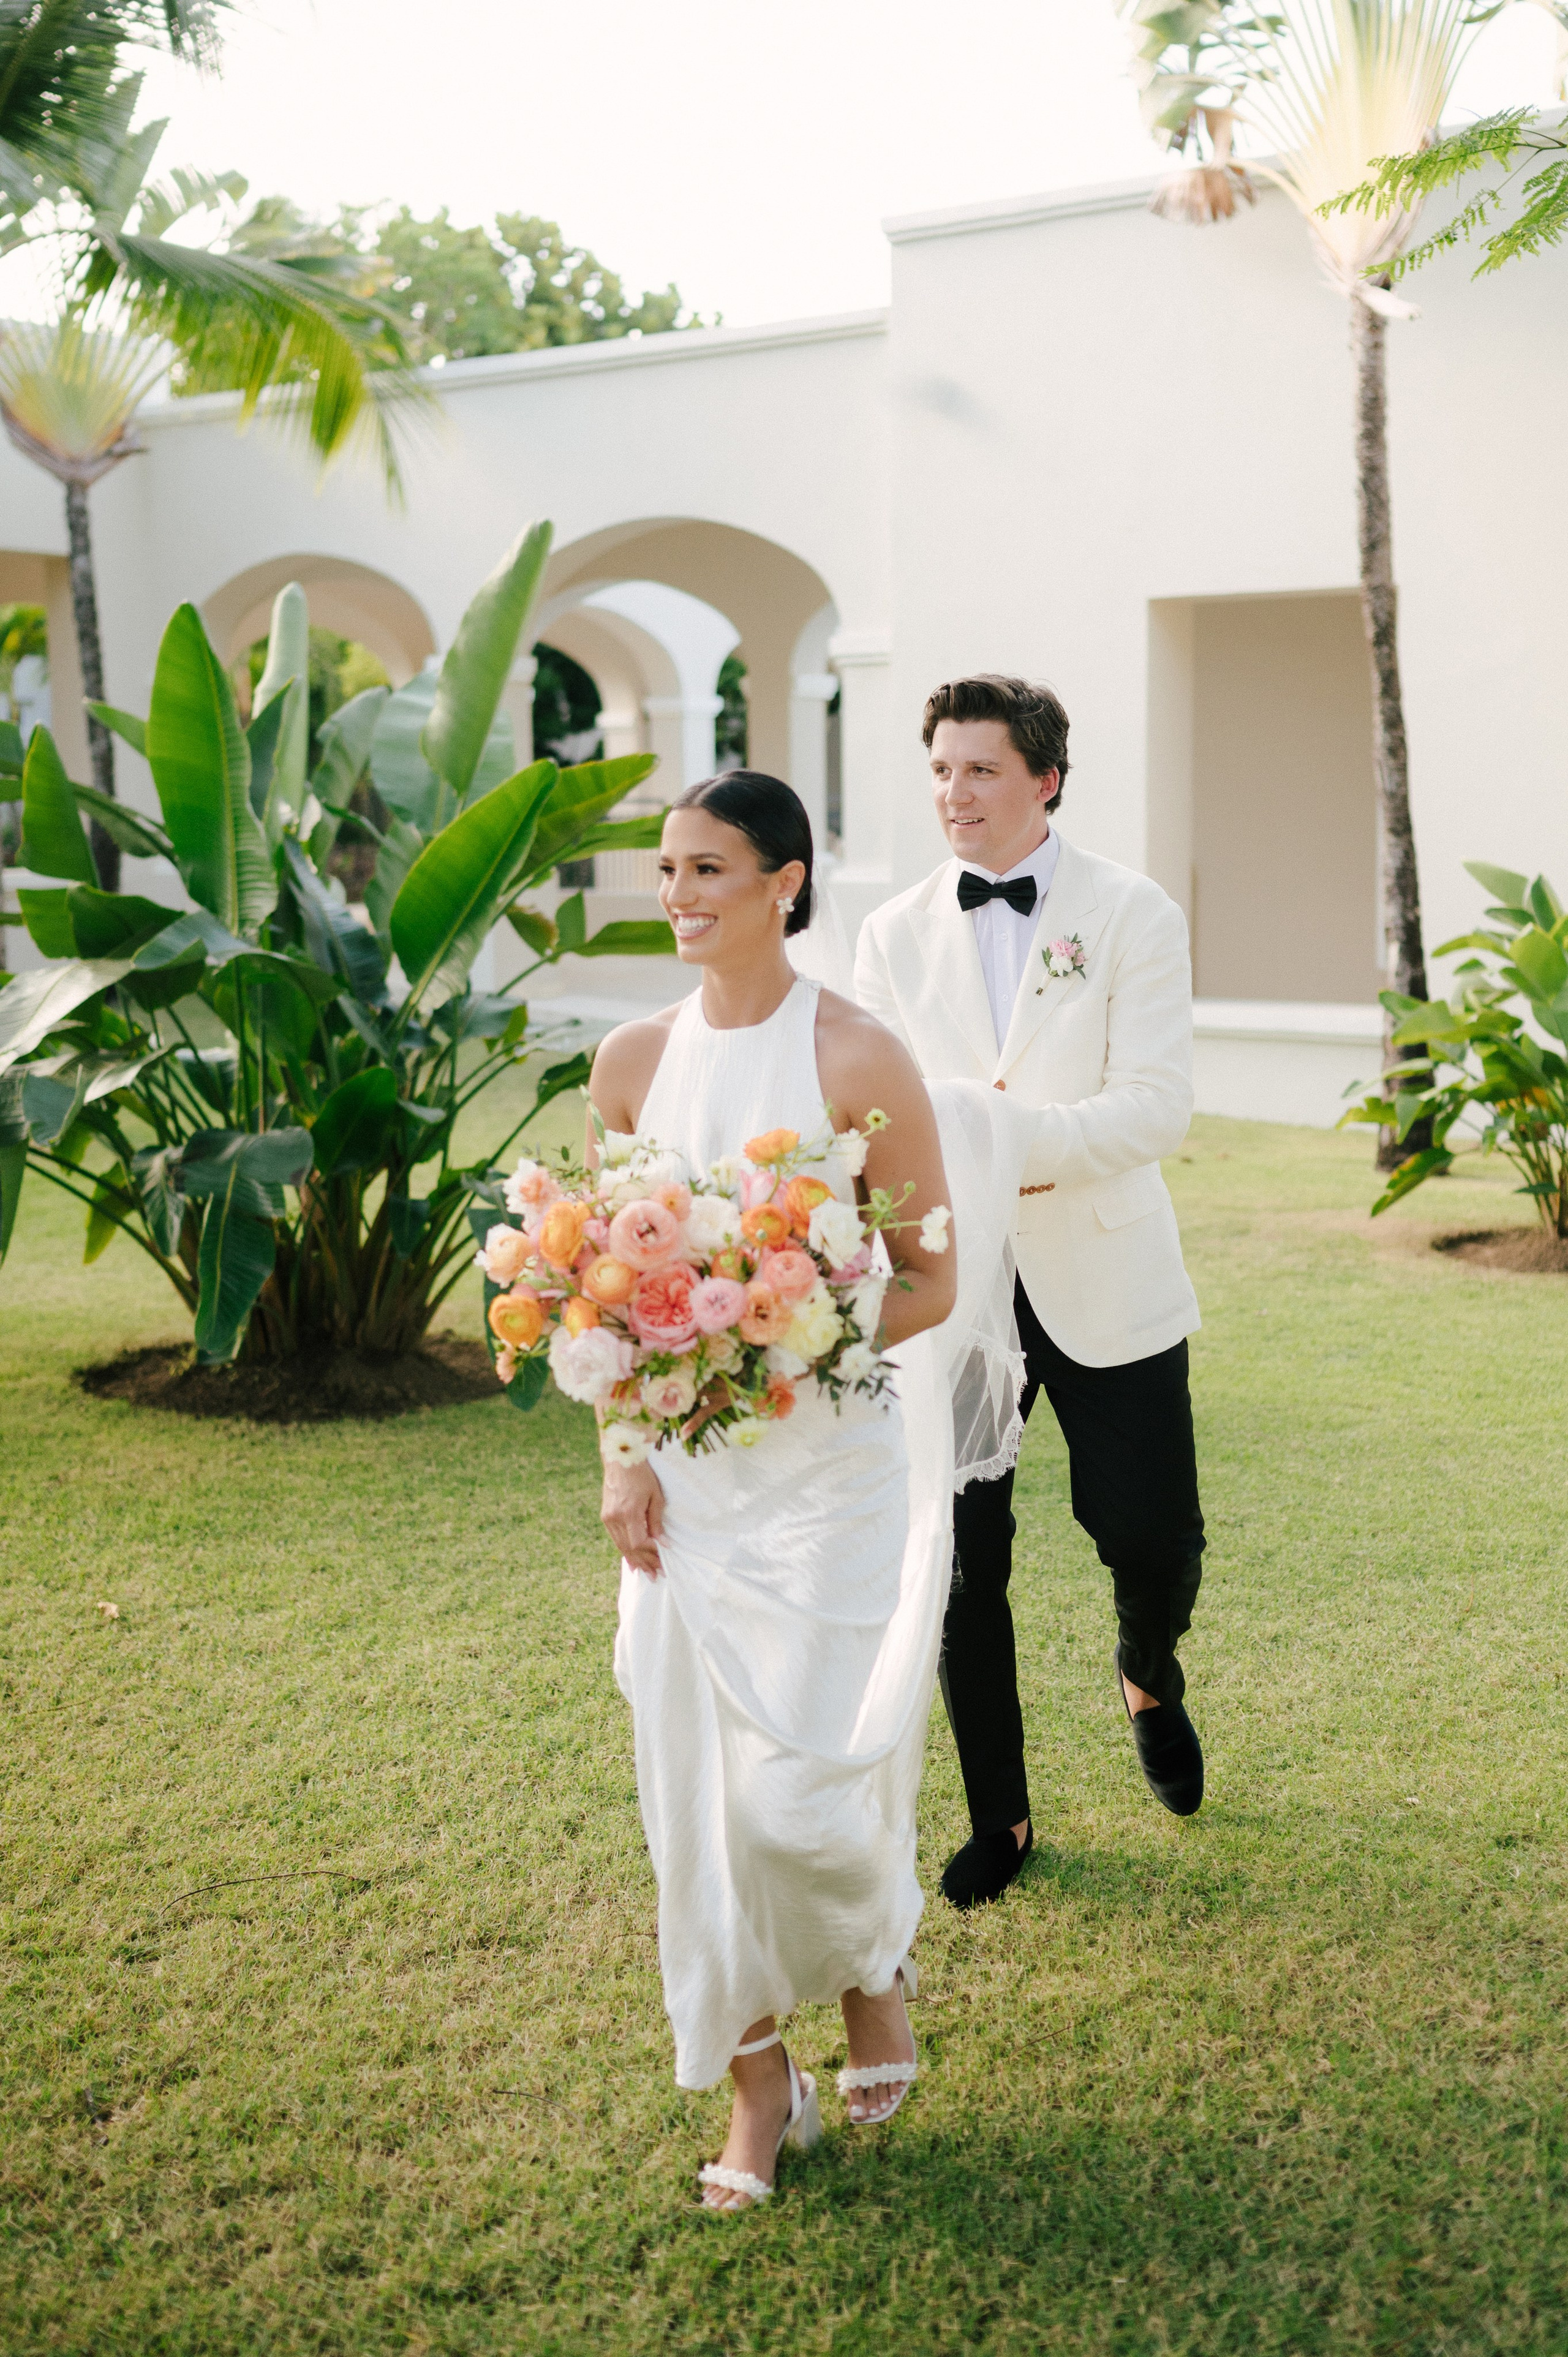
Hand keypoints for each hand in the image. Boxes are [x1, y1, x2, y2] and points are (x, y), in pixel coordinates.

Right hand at [601, 1459, 664, 1576]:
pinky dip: (624, 1550)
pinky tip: (631, 1561)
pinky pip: (615, 1538)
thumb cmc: (642, 1475)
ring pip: (621, 1545)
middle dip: (644, 1562)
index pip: (639, 1542)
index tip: (663, 1560)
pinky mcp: (605, 1516)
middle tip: (656, 1575)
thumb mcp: (655, 1496)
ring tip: (646, 1572)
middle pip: (629, 1548)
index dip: (651, 1553)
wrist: (620, 1458)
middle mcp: (615, 1518)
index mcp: (629, 1512)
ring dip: (634, 1560)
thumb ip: (657, 1521)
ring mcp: (608, 1517)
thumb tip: (663, 1543)